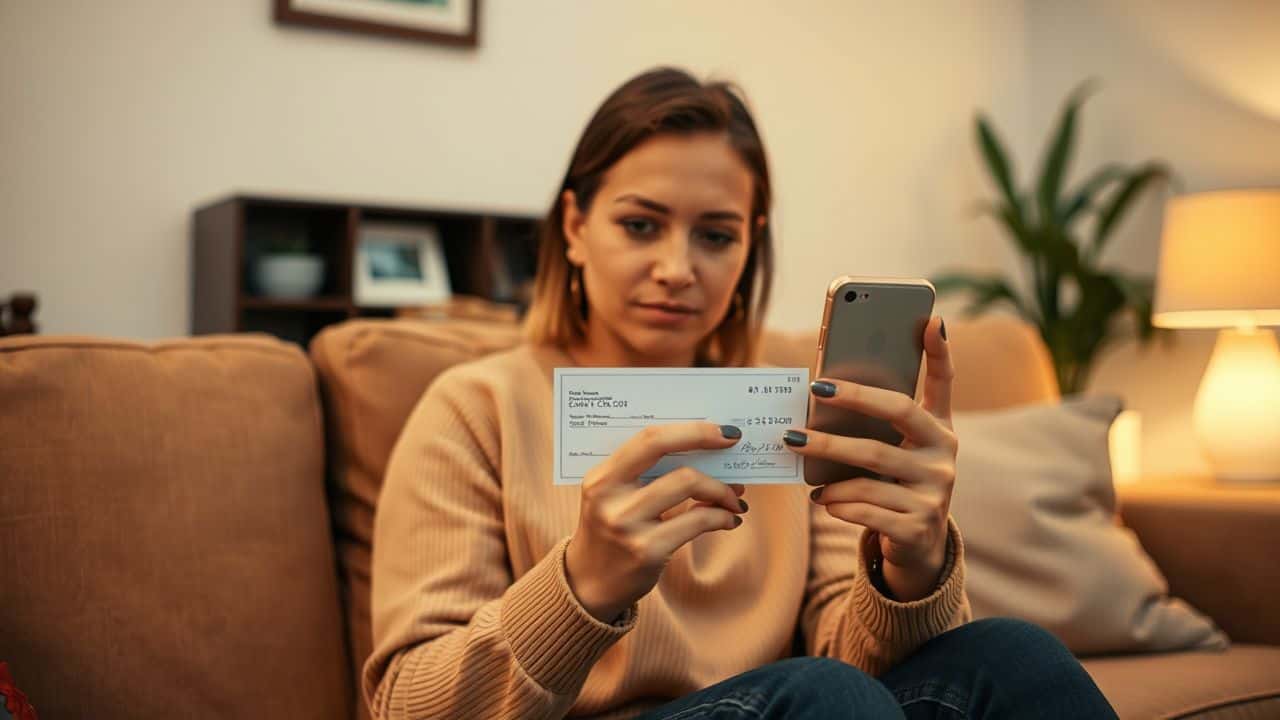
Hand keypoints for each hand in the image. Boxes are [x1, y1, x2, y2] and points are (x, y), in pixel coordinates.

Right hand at [565, 422, 748, 622]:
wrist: (588, 585)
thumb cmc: (609, 532)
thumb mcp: (613, 497)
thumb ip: (644, 473)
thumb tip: (704, 450)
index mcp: (601, 477)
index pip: (647, 439)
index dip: (689, 429)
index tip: (721, 429)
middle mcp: (609, 498)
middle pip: (665, 453)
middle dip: (706, 441)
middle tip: (732, 445)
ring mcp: (627, 524)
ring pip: (686, 484)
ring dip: (720, 488)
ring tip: (733, 497)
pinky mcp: (647, 551)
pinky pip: (697, 522)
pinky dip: (720, 517)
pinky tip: (728, 520)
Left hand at [783, 317, 957, 600]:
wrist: (917, 549)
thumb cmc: (894, 486)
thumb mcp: (895, 454)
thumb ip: (874, 427)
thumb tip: (821, 393)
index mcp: (940, 431)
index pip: (944, 384)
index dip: (940, 352)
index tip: (931, 318)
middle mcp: (945, 457)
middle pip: (897, 416)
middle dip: (854, 400)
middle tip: (814, 392)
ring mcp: (936, 493)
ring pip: (872, 471)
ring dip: (829, 467)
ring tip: (801, 461)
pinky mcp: (919, 528)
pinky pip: (868, 509)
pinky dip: (838, 503)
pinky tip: (823, 500)